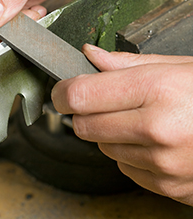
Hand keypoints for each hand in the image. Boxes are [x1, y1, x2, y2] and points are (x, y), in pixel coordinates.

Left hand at [52, 44, 192, 205]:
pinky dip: (130, 154)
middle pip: (84, 125)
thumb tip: (90, 55)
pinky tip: (154, 141)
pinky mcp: (167, 185)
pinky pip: (125, 168)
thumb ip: (127, 63)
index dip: (62, 91)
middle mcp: (157, 130)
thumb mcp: (179, 66)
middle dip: (85, 113)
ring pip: (103, 148)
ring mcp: (162, 163)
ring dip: (110, 133)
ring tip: (142, 120)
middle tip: (103, 101)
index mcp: (157, 91)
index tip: (61, 89)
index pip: (79, 95)